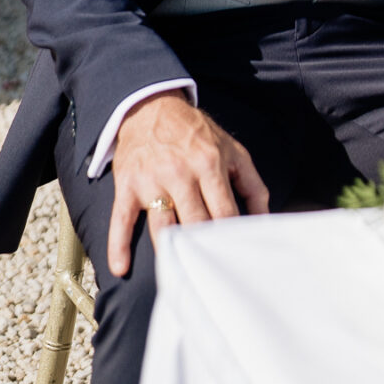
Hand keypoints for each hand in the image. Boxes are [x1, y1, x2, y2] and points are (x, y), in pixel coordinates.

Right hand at [108, 91, 268, 275]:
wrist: (151, 107)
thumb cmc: (196, 135)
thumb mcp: (232, 151)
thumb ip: (253, 186)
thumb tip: (265, 221)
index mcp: (210, 164)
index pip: (224, 212)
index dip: (229, 238)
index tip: (233, 258)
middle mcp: (180, 172)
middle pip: (195, 223)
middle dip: (203, 249)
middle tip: (210, 273)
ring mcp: (152, 180)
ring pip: (162, 225)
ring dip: (169, 252)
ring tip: (178, 275)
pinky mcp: (127, 185)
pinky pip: (121, 219)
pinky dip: (118, 245)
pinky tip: (120, 268)